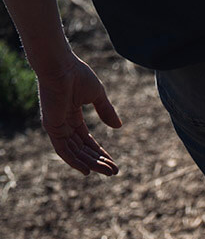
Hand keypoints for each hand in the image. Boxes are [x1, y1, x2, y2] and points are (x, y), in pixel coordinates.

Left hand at [36, 56, 121, 175]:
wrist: (61, 66)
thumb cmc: (77, 75)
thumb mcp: (98, 95)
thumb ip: (106, 111)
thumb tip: (118, 127)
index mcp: (72, 115)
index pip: (86, 140)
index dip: (100, 152)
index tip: (114, 163)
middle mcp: (63, 123)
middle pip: (82, 149)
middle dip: (98, 161)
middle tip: (114, 172)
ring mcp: (56, 126)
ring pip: (75, 152)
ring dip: (91, 164)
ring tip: (108, 172)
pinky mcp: (52, 127)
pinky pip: (63, 150)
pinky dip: (74, 161)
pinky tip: (87, 170)